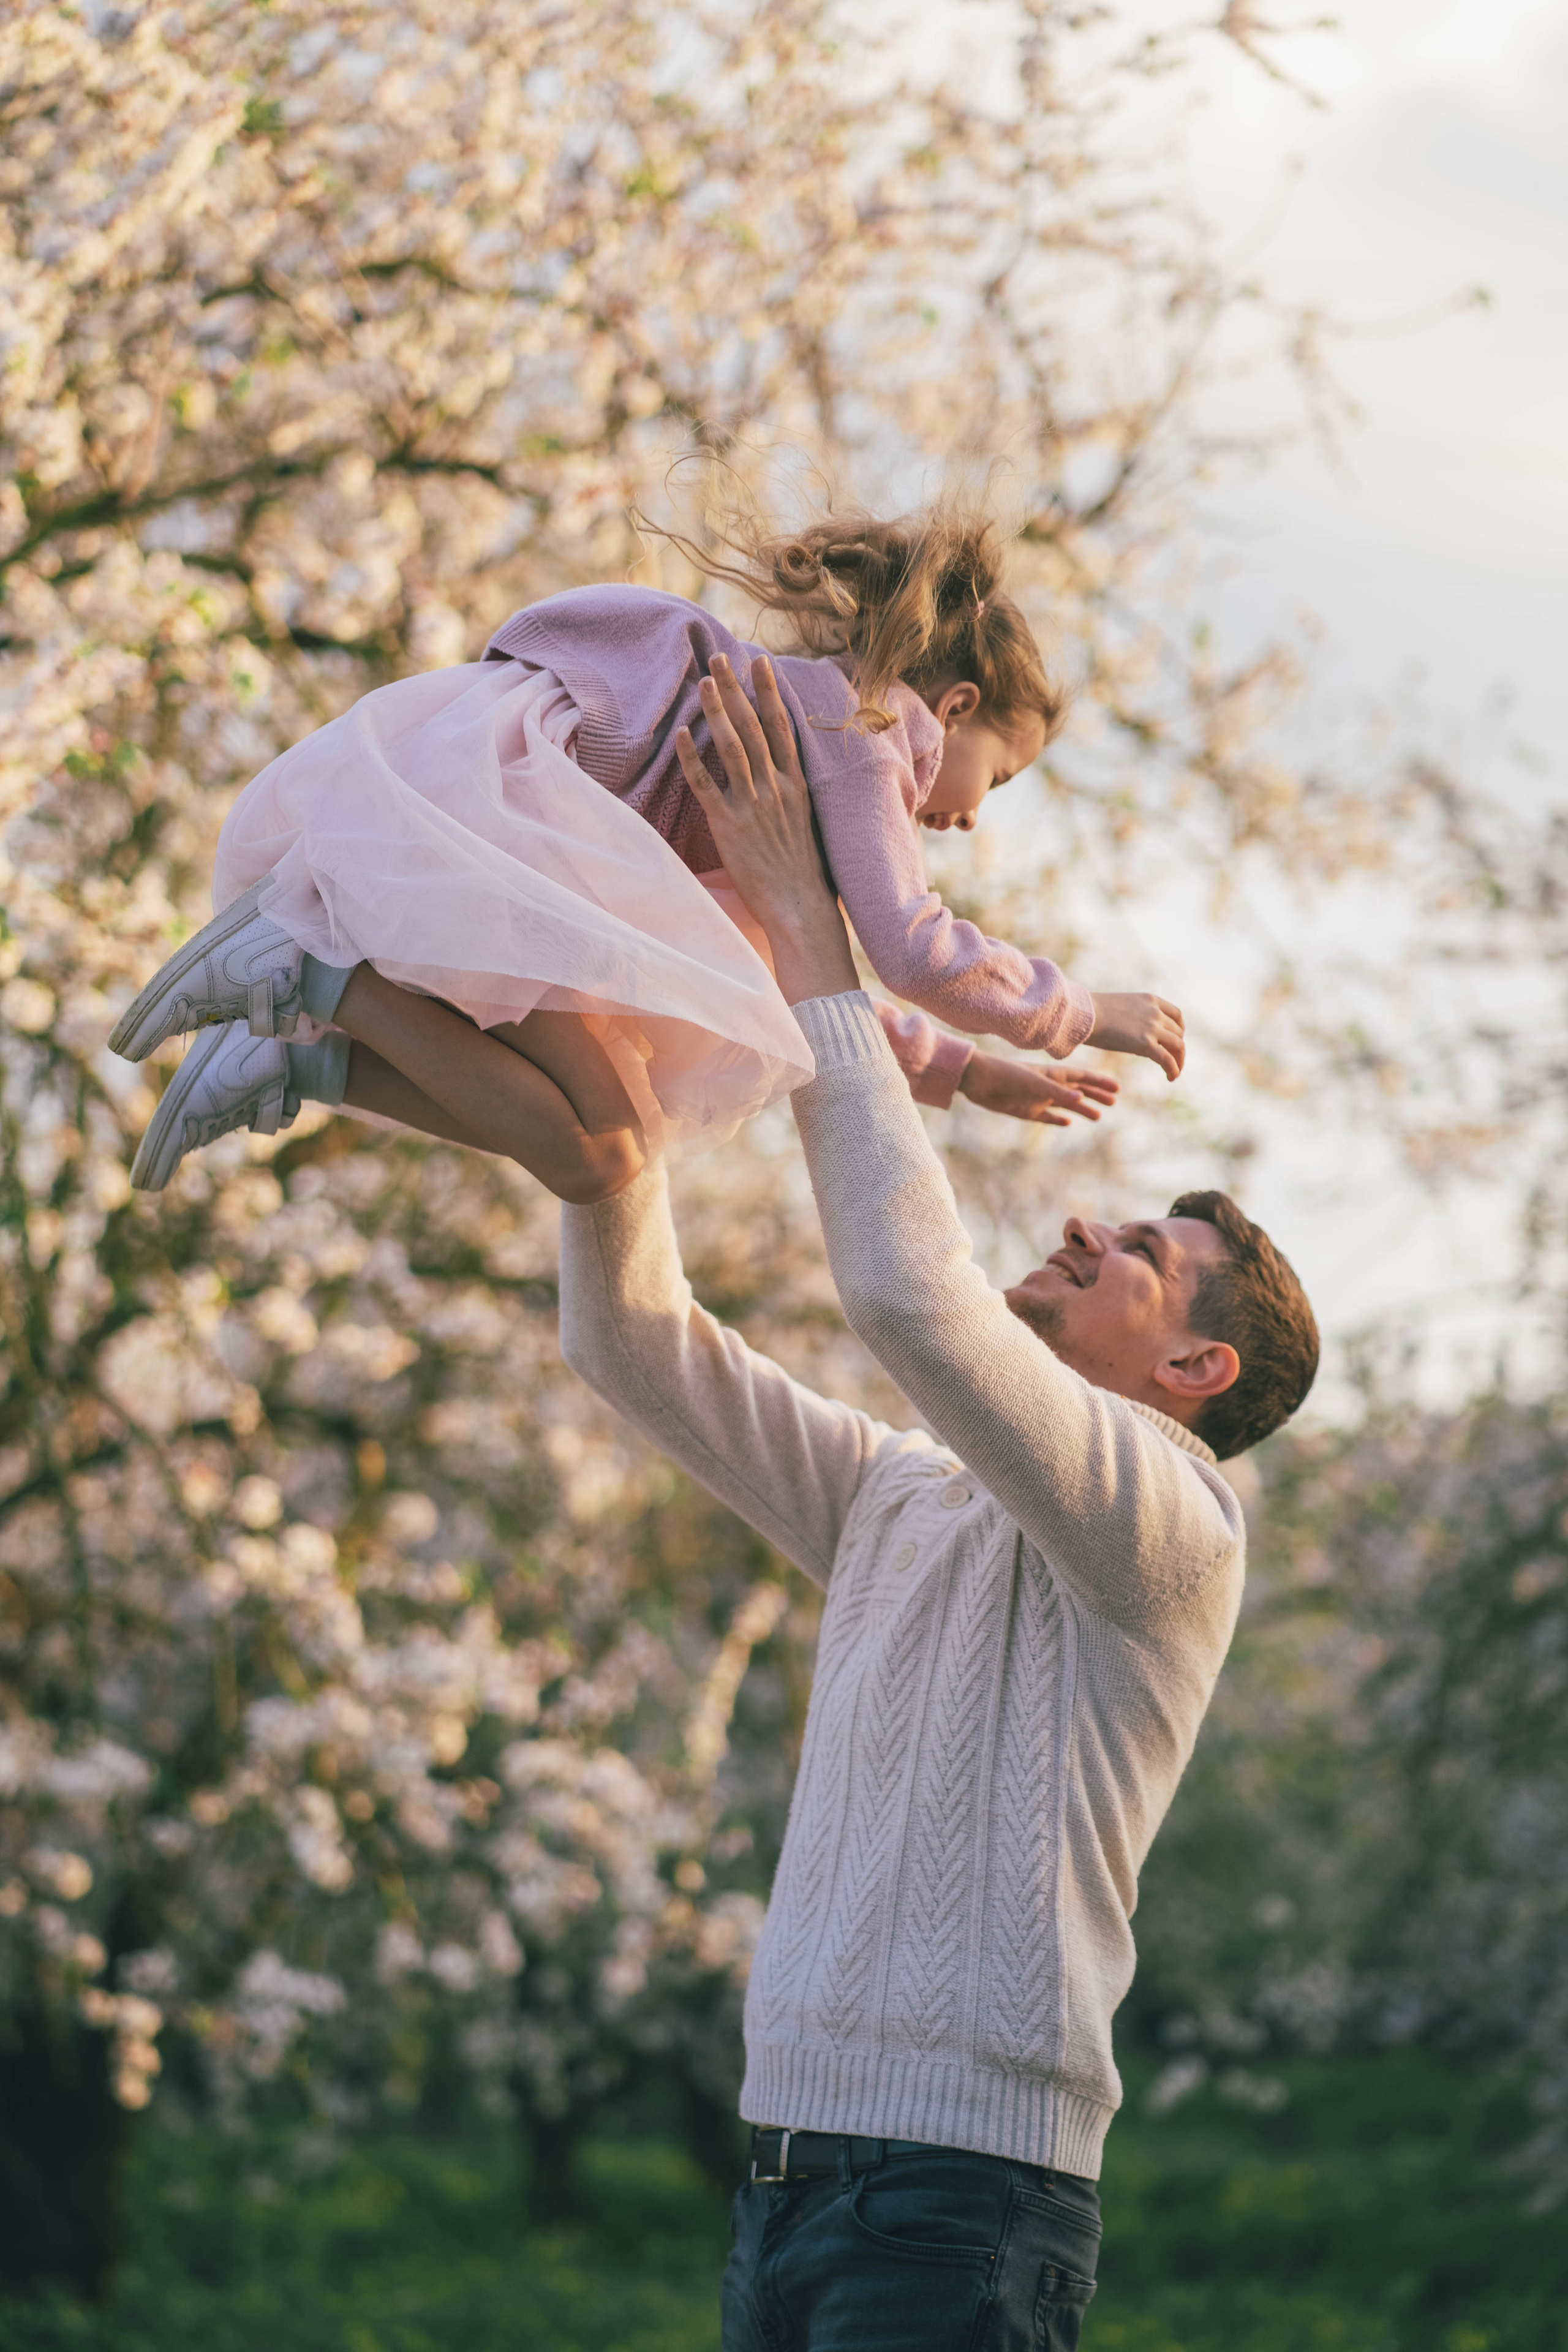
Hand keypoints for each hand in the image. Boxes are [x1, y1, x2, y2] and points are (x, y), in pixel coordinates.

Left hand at [675, 653, 859, 1005]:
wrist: (802, 908)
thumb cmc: (806, 874)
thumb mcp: (808, 824)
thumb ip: (792, 796)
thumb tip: (782, 778)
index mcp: (796, 785)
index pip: (783, 727)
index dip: (771, 693)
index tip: (760, 663)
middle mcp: (776, 788)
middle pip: (756, 727)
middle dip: (737, 690)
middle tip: (720, 657)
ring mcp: (753, 805)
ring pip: (734, 747)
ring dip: (718, 711)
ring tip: (705, 681)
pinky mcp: (729, 826)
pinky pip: (707, 785)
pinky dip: (693, 758)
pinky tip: (681, 734)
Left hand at [959, 1053, 1118, 1126]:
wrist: (978, 1080)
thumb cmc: (1006, 1075)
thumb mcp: (1034, 1084)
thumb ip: (1057, 1092)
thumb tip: (1082, 1100)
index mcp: (1053, 1074)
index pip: (1083, 1078)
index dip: (1099, 1082)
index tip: (1116, 1088)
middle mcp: (1048, 1085)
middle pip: (1078, 1090)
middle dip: (1096, 1095)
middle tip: (1113, 1102)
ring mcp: (1038, 1098)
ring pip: (1066, 1104)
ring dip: (1082, 1109)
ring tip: (1098, 1116)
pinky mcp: (1026, 1110)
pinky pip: (1047, 1115)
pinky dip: (1057, 1119)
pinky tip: (1067, 1122)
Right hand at [1085, 991, 1185, 1081]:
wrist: (1083, 1014)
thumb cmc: (1093, 1014)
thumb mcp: (1121, 1009)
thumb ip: (1135, 1018)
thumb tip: (1135, 1035)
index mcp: (1150, 1000)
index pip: (1176, 1015)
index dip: (1179, 1030)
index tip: (1174, 1041)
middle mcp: (1155, 1012)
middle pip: (1178, 1033)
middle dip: (1177, 1048)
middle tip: (1172, 1061)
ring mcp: (1152, 1027)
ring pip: (1178, 1046)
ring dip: (1179, 1061)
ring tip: (1174, 1073)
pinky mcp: (1145, 1043)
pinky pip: (1167, 1059)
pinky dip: (1174, 1069)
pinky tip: (1171, 1078)